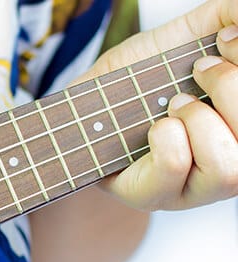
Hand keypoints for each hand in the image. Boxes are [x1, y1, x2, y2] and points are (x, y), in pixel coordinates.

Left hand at [87, 0, 237, 209]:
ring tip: (174, 104)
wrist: (83, 100)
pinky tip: (156, 126)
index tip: (224, 40)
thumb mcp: (188, 36)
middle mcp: (228, 168)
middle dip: (231, 89)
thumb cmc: (141, 74)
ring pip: (226, 168)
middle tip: (199, 69)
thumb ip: (224, 18)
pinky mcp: (150, 198)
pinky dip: (167, 137)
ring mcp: (191, 190)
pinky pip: (174, 168)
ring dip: (200, 120)